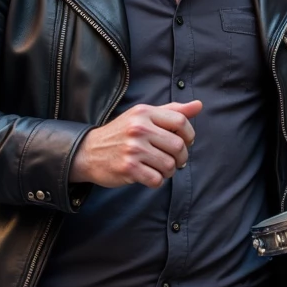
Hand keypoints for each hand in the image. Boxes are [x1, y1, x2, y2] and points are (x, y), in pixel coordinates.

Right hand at [71, 101, 201, 188]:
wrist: (88, 152)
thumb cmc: (121, 134)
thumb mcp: (142, 116)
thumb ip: (171, 111)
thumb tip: (198, 105)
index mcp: (144, 113)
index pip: (181, 121)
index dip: (189, 135)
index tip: (184, 142)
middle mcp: (139, 128)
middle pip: (178, 146)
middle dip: (180, 158)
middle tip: (172, 160)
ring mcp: (133, 149)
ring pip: (169, 165)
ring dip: (168, 171)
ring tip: (158, 168)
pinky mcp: (128, 168)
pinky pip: (156, 180)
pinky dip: (156, 181)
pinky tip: (147, 176)